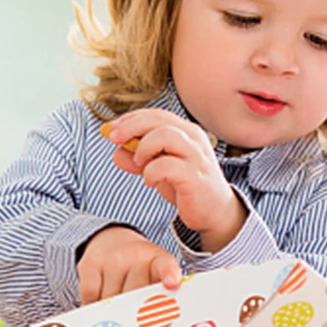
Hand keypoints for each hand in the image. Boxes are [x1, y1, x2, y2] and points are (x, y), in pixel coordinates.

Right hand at [77, 226, 181, 304]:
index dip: (169, 274)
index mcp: (158, 259)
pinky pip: (91, 297)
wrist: (113, 240)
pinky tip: (99, 302)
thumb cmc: (138, 267)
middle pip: (134, 295)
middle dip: (134, 311)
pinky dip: (93, 306)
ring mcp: (112, 259)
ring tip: (117, 307)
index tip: (172, 284)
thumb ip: (158, 296)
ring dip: (112, 311)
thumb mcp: (155, 274)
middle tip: (134, 319)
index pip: (166, 266)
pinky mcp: (91, 263)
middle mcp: (136, 255)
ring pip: (111, 300)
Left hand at [103, 110, 246, 251]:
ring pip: (166, 136)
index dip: (132, 118)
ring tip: (139, 162)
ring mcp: (196, 157)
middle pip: (159, 120)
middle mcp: (193, 139)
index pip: (157, 114)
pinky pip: (168, 165)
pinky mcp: (195, 177)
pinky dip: (151, 171)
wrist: (214, 212)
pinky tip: (149, 181)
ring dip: (144, 147)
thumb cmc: (187, 185)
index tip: (112, 128)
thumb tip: (116, 152)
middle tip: (113, 138)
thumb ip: (138, 160)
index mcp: (186, 132)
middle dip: (131, 126)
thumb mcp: (158, 169)